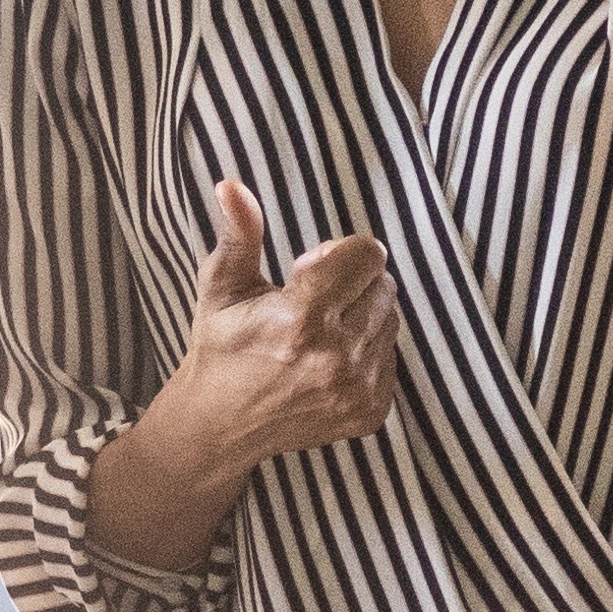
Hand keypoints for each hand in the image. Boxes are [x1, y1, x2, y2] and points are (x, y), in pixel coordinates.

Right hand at [158, 178, 402, 477]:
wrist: (220, 426)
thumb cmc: (222, 347)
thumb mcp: (222, 286)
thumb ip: (239, 234)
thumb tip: (231, 185)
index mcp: (302, 319)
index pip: (367, 255)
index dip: (339, 254)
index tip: (306, 271)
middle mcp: (337, 358)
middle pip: (383, 285)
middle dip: (352, 283)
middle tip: (311, 303)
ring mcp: (357, 390)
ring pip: (391, 320)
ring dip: (362, 316)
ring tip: (319, 333)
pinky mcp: (371, 411)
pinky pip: (392, 356)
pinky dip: (367, 351)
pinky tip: (329, 361)